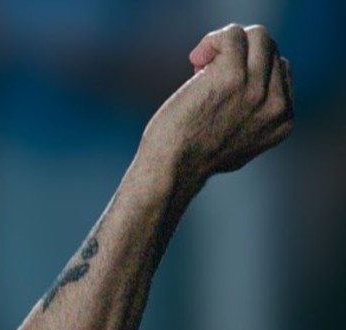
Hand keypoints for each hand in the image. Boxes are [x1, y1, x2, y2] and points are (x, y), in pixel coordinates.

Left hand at [141, 24, 293, 180]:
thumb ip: (252, 121)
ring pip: (258, 37)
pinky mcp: (231, 76)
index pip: (280, 70)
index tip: (218, 86)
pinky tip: (196, 59)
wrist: (172, 168)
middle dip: (238, 54)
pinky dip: (212, 41)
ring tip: (201, 63)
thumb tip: (247, 97)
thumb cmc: (190, 159)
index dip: (248, 69)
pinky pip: (233, 35)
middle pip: (269, 51)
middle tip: (205, 74)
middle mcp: (276, 104)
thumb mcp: (237, 145)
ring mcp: (257, 89)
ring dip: (226, 44)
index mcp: (283, 120)